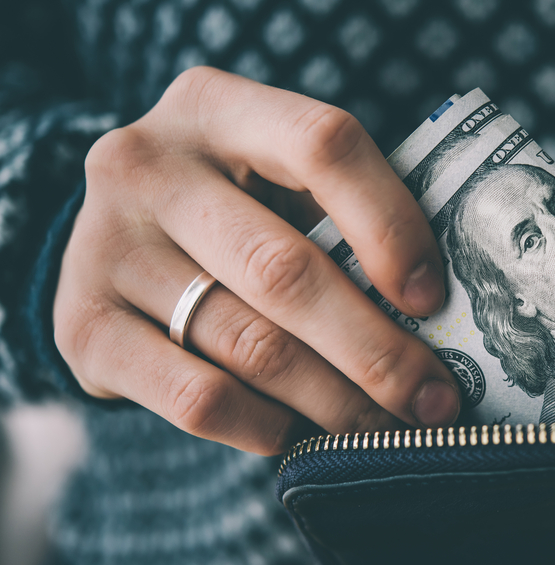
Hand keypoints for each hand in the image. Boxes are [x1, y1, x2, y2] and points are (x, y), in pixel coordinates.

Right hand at [54, 67, 460, 454]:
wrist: (114, 244)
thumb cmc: (232, 213)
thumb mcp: (275, 183)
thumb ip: (343, 220)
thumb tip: (439, 312)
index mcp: (215, 107)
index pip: (324, 146)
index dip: (392, 226)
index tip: (433, 299)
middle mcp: (147, 165)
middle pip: (287, 270)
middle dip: (378, 352)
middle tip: (434, 403)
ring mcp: (106, 246)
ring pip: (251, 345)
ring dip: (335, 402)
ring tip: (386, 428)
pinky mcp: (82, 328)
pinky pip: (198, 398)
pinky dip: (266, 426)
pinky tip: (301, 434)